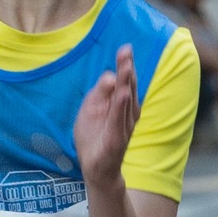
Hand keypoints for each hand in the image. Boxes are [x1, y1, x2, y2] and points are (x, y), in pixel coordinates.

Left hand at [74, 45, 137, 189]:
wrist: (94, 167)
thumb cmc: (93, 137)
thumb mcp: (90, 110)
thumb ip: (98, 93)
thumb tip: (109, 76)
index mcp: (120, 104)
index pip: (123, 81)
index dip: (124, 65)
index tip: (125, 48)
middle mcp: (126, 113)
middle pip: (127, 86)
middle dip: (127, 68)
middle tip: (127, 50)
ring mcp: (123, 125)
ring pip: (125, 100)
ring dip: (126, 82)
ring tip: (126, 66)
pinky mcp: (117, 138)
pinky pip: (120, 119)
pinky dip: (122, 105)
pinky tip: (124, 93)